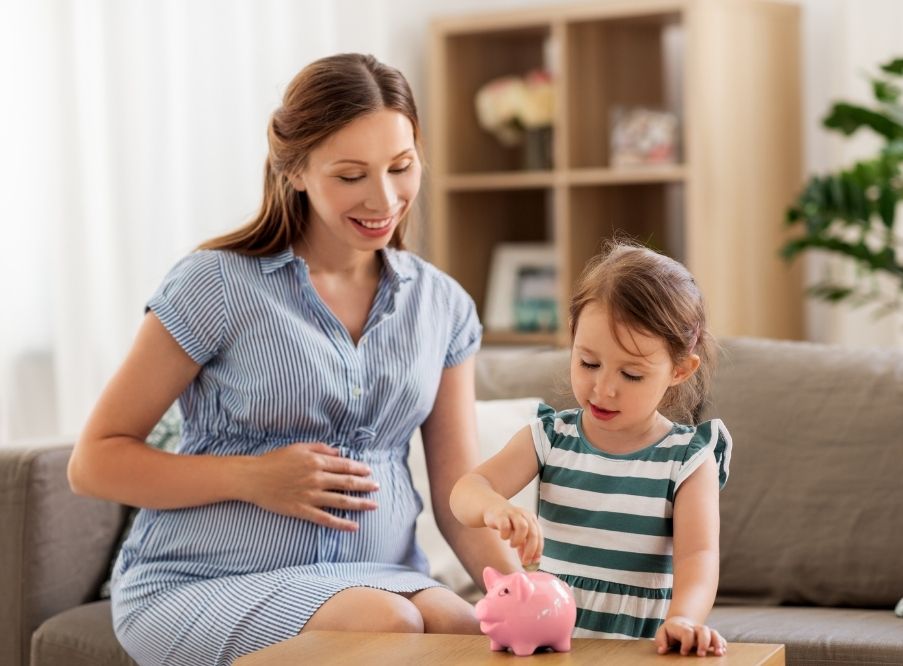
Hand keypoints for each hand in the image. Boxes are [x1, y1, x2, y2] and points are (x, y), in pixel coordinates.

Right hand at [242, 442, 378, 530]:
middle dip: (365, 485)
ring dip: (360, 503)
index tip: (369, 472)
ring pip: (341, 501)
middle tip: (377, 487)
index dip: (359, 469)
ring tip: (373, 505)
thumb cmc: (274, 460)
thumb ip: (320, 448)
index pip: (344, 465)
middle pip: (347, 483)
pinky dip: (341, 523)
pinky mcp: (302, 510)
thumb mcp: (299, 447)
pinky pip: (326, 518)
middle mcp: (316, 478)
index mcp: (316, 461)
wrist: (253, 477)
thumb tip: (338, 452)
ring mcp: (310, 495)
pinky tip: (354, 526)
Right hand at [482, 502, 542, 564]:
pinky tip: (503, 537)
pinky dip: (505, 535)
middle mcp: (524, 515)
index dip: (538, 550)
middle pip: (533, 533)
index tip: (534, 562)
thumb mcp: (519, 534)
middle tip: (525, 561)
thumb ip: (525, 546)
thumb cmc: (508, 523)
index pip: (539, 535)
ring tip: (512, 545)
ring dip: (518, 540)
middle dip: (530, 550)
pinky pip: (505, 526)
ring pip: (522, 527)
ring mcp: (513, 513)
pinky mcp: (501, 515)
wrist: (493, 509)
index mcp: (532, 519)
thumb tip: (531, 562)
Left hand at [654, 616, 725, 656]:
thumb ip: (660, 641)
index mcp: (682, 627)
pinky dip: (722, 643)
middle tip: (701, 654)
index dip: (687, 642)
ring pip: (713, 632)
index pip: (687, 632)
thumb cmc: (670, 632)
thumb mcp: (662, 633)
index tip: (684, 653)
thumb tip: (662, 650)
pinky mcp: (709, 636)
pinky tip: (723, 652)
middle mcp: (694, 628)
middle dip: (704, 642)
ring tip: (719, 654)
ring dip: (717, 642)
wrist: (680, 622)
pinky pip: (719, 637)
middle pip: (703, 630)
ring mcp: (703, 632)